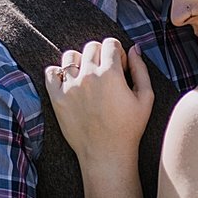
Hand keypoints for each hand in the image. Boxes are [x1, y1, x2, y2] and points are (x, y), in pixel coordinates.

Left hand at [46, 39, 153, 161]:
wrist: (106, 154)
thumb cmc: (129, 128)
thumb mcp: (146, 98)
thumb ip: (141, 69)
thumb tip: (134, 48)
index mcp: (111, 75)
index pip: (110, 43)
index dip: (117, 53)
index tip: (119, 68)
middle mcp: (89, 77)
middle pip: (91, 47)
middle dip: (100, 55)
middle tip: (105, 74)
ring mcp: (70, 87)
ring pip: (70, 56)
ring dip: (80, 62)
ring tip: (87, 77)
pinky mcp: (57, 99)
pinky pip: (51, 72)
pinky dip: (58, 74)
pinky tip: (70, 83)